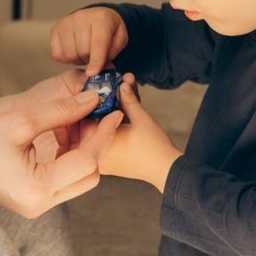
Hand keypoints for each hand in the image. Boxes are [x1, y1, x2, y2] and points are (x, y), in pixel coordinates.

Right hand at [0, 77, 122, 217]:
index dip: (103, 134)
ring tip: (78, 117)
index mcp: (36, 191)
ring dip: (82, 148)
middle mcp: (38, 205)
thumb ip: (61, 111)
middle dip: (95, 143)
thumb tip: (92, 99)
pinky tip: (62, 129)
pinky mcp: (29, 197)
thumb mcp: (19, 120)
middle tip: (95, 112)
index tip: (112, 109)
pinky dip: (66, 155)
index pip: (87, 162)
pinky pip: (61, 177)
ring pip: (77, 177)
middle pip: (89, 175)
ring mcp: (34, 204)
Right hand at [48, 7, 128, 75]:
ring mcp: (66, 22)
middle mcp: (81, 17)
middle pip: (83, 51)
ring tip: (83, 52)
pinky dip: (65, 58)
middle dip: (89, 59)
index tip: (92, 73)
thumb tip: (98, 67)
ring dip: (77, 59)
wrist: (95, 16)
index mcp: (102, 18)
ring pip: (69, 54)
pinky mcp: (55, 29)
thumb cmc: (109, 30)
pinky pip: (57, 54)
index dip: (96, 61)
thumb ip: (112, 52)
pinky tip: (73, 50)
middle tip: (93, 55)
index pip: (98, 43)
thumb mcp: (120, 39)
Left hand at [97, 74, 180, 191]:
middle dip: (107, 104)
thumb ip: (128, 99)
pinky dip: (112, 129)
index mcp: (97, 143)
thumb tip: (122, 85)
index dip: (98, 97)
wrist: (167, 170)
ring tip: (126, 99)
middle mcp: (96, 153)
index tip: (107, 86)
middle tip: (119, 90)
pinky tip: (123, 115)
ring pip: (100, 131)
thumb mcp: (141, 118)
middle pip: (95, 122)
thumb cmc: (154, 149)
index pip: (88, 114)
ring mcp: (102, 159)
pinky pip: (105, 140)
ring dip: (111, 116)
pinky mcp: (109, 162)